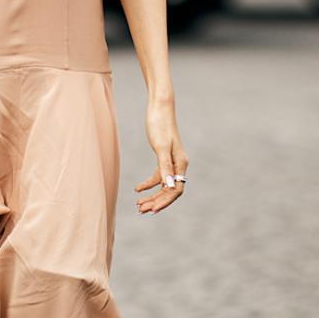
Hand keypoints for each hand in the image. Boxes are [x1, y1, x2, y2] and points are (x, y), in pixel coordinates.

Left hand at [134, 100, 188, 214]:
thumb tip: (170, 186)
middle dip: (156, 201)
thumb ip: (165, 167)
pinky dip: (148, 184)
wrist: (159, 107)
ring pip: (164, 185)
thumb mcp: (161, 147)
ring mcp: (172, 161)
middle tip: (141, 210)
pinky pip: (158, 175)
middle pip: (170, 190)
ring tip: (139, 205)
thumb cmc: (160, 124)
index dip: (164, 202)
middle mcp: (179, 164)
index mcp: (181, 163)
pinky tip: (137, 189)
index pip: (176, 190)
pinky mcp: (164, 156)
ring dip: (152, 196)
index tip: (152, 210)